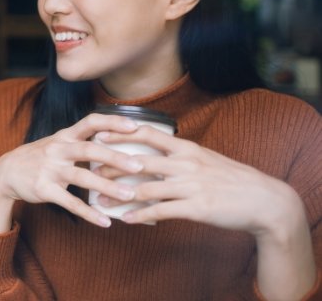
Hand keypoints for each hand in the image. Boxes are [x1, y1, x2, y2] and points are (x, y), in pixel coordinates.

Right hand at [0, 113, 143, 232]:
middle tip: (140, 166)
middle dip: (116, 157)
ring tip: (130, 196)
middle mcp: (58, 150)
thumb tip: (116, 140)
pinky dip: (89, 213)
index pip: (91, 122)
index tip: (136, 127)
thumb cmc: (39, 157)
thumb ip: (82, 141)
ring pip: (82, 177)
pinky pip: (70, 202)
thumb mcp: (57, 142)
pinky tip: (105, 221)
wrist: (5, 172)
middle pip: (89, 149)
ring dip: (107, 186)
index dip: (113, 123)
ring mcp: (50, 169)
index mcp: (64, 136)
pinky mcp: (44, 189)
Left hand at [96, 127, 299, 232]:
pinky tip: (126, 219)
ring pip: (145, 188)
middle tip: (89, 168)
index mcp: (186, 148)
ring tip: (99, 199)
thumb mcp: (205, 158)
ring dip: (119, 194)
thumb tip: (155, 152)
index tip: (99, 133)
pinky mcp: (196, 208)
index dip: (121, 133)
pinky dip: (140, 215)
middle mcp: (185, 163)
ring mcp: (190, 186)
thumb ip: (180, 155)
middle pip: (139, 161)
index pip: (147, 134)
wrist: (264, 200)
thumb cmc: (232, 179)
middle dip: (111, 165)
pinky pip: (161, 211)